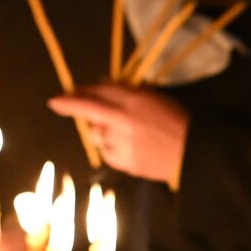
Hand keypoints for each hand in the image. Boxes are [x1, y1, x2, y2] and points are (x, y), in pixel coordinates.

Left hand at [48, 83, 188, 184]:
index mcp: (131, 102)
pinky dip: (113, 150)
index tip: (56, 101)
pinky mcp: (125, 163)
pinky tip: (133, 149)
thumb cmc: (178, 121)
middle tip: (100, 116)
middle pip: (90, 114)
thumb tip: (100, 87)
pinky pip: (108, 154)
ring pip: (98, 136)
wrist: (195, 152)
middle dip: (85, 114)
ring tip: (130, 136)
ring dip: (105, 133)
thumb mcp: (153, 98)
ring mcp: (121, 144)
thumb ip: (126, 92)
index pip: (93, 95)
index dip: (72, 97)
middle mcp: (122, 122)